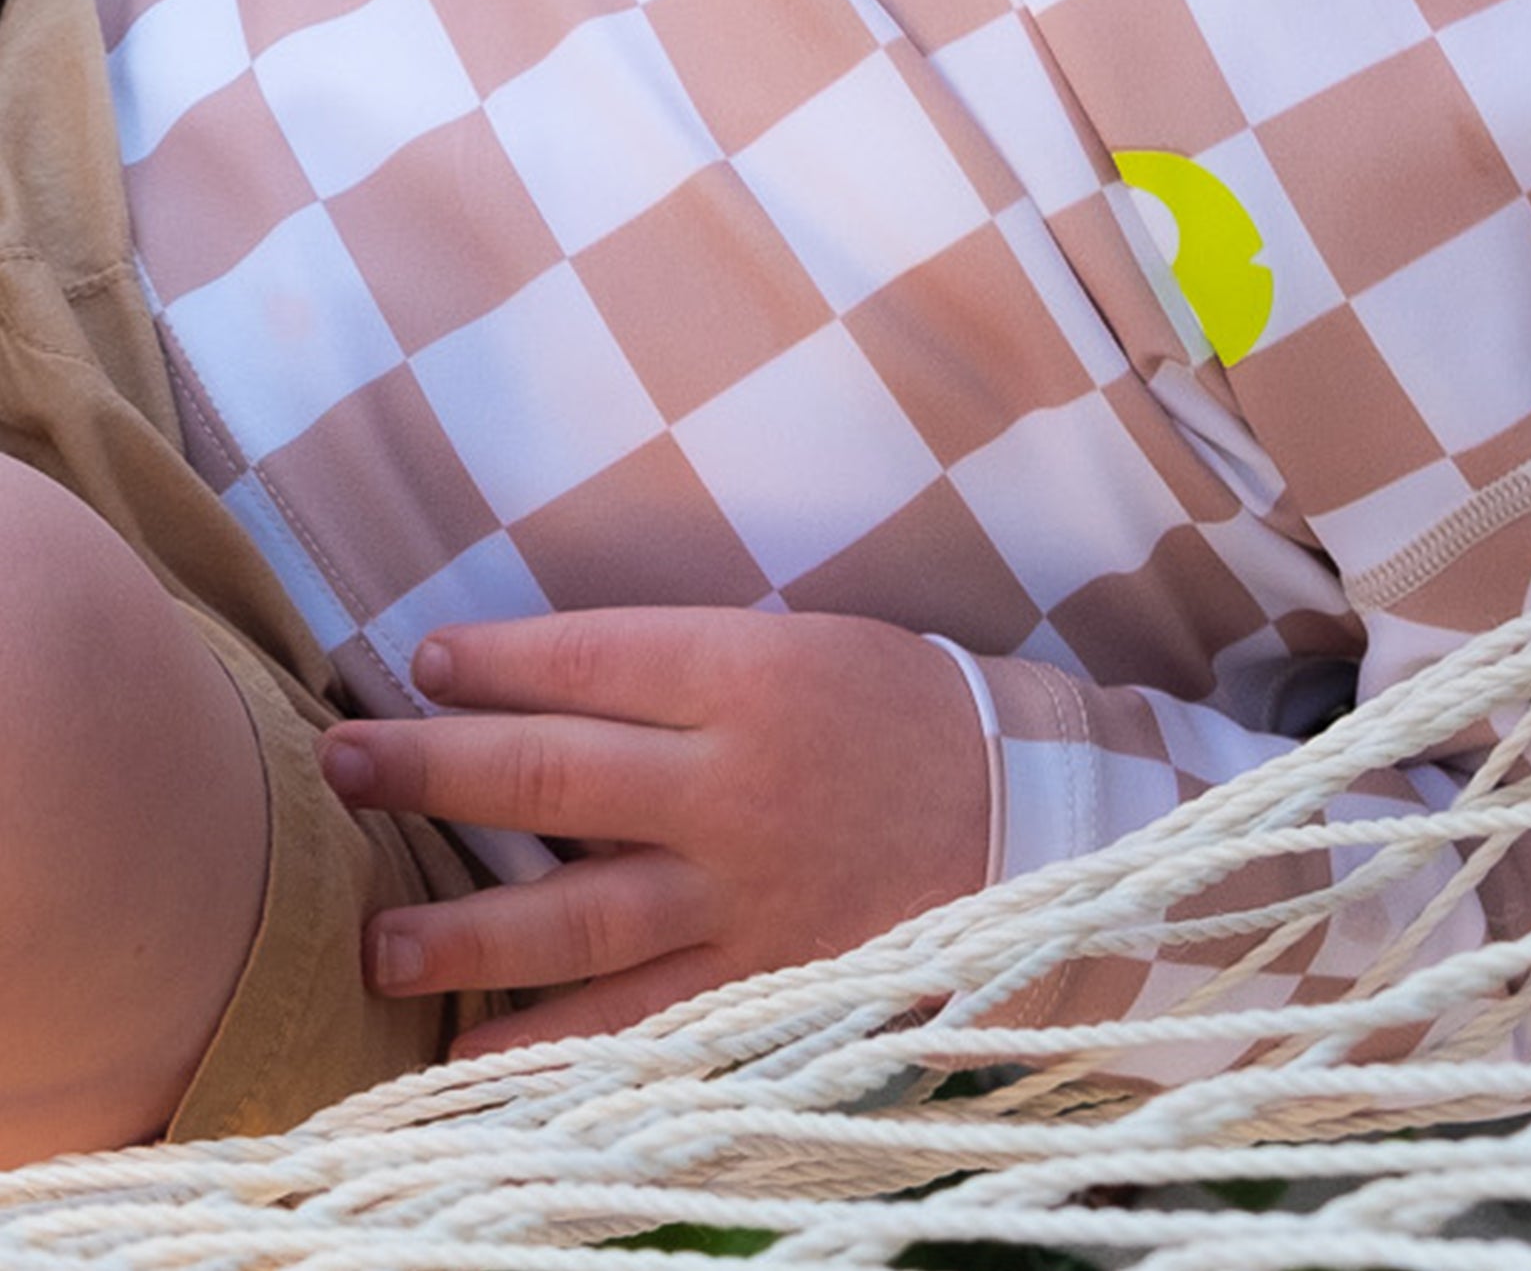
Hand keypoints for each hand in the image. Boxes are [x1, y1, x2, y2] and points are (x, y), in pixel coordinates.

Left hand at [321, 609, 991, 1055]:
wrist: (1023, 811)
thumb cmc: (897, 712)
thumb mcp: (800, 647)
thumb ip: (681, 671)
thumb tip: (541, 684)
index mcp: (750, 675)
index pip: (587, 660)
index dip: (494, 661)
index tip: (422, 662)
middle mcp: (732, 783)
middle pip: (550, 773)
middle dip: (432, 768)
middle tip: (341, 764)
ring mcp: (742, 893)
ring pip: (569, 915)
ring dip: (457, 930)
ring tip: (372, 939)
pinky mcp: (760, 982)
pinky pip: (630, 1019)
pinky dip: (544, 1039)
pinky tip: (468, 1049)